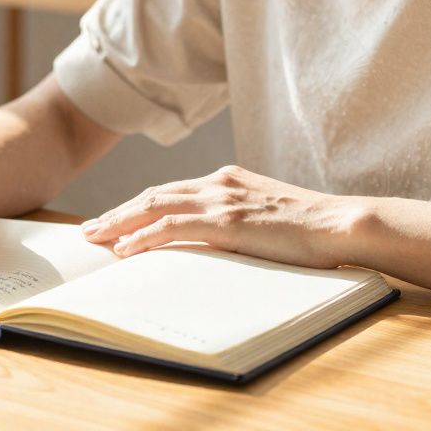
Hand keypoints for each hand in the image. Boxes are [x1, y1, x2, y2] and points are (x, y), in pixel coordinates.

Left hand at [80, 165, 366, 268]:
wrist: (341, 224)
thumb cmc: (312, 228)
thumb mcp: (266, 216)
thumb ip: (238, 219)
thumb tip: (215, 239)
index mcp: (227, 180)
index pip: (170, 192)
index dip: (137, 207)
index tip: (114, 221)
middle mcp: (218, 183)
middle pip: (153, 196)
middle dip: (118, 213)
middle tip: (89, 229)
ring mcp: (221, 200)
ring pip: (154, 208)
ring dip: (120, 224)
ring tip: (95, 238)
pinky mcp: (226, 222)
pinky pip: (172, 228)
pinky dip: (144, 238)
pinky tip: (125, 250)